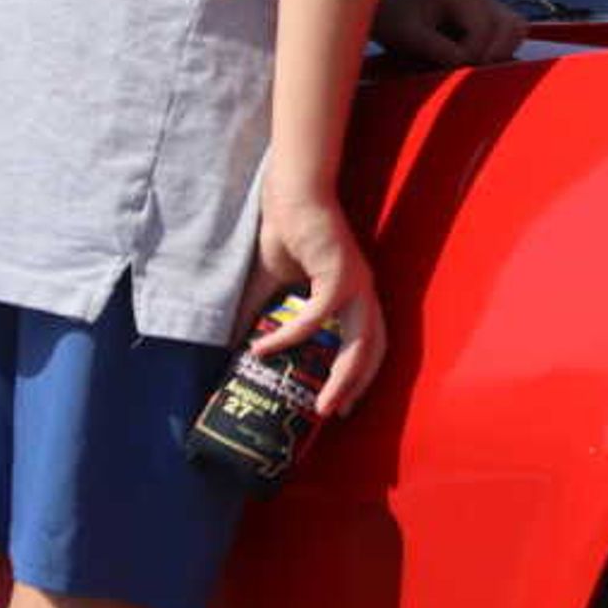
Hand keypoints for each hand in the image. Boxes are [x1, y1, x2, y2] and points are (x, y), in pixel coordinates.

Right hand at [252, 169, 386, 419]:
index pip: (369, 343)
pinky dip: (291, 338)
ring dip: (343, 378)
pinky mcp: (338, 274)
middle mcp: (363, 292)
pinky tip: (263, 349)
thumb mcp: (271, 284)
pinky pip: (314, 317)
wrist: (289, 193)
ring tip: (321, 404)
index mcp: (354, 295)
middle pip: (372, 351)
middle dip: (357, 387)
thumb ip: (260, 314)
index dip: (360, 375)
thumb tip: (235, 344)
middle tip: (335, 414)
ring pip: (358, 344)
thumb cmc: (286, 232)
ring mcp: (356, 284)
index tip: (342, 403)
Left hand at [371, 0, 528, 69]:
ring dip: (502, 52)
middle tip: (471, 68)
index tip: (453, 65)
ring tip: (476, 65)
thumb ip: (438, 49)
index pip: (486, 27)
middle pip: (514, 25)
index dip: (474, 52)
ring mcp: (486, 9)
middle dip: (497, 52)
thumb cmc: (394, 19)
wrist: (389, 10)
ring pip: (517, 30)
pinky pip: (510, 37)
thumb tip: (466, 63)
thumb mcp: (409, 36)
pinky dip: (500, 52)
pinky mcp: (487, 22)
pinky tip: (476, 61)